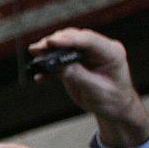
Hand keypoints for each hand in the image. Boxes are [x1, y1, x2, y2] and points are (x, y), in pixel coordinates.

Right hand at [30, 27, 148, 146]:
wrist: (113, 108)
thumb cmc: (112, 98)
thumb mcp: (96, 89)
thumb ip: (78, 75)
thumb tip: (59, 65)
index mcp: (111, 52)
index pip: (88, 40)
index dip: (69, 40)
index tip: (51, 42)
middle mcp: (98, 49)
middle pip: (74, 39)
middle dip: (54, 43)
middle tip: (37, 48)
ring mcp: (86, 55)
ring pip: (64, 46)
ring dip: (48, 51)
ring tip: (35, 56)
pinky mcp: (75, 63)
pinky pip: (59, 60)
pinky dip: (49, 66)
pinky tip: (40, 75)